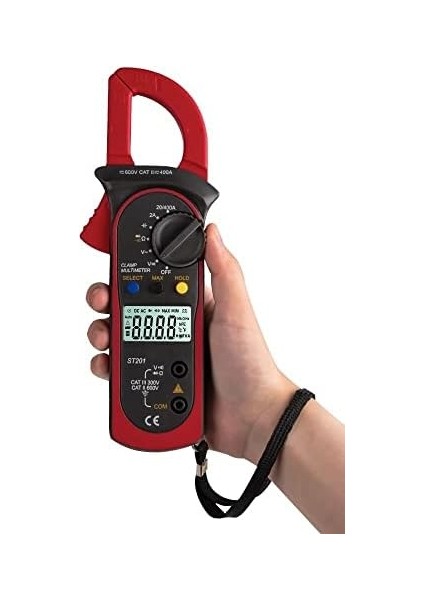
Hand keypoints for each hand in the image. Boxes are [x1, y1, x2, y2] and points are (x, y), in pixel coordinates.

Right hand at [86, 224, 297, 461]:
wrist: (253, 417)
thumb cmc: (251, 363)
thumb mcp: (236, 310)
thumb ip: (224, 271)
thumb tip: (211, 231)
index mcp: (189, 306)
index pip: (153, 279)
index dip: (130, 270)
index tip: (113, 262)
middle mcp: (172, 328)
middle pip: (127, 307)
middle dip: (106, 300)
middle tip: (101, 301)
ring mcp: (161, 355)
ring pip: (118, 338)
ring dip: (102, 333)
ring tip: (103, 337)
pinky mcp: (154, 382)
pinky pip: (121, 373)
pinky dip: (107, 368)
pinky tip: (108, 367)